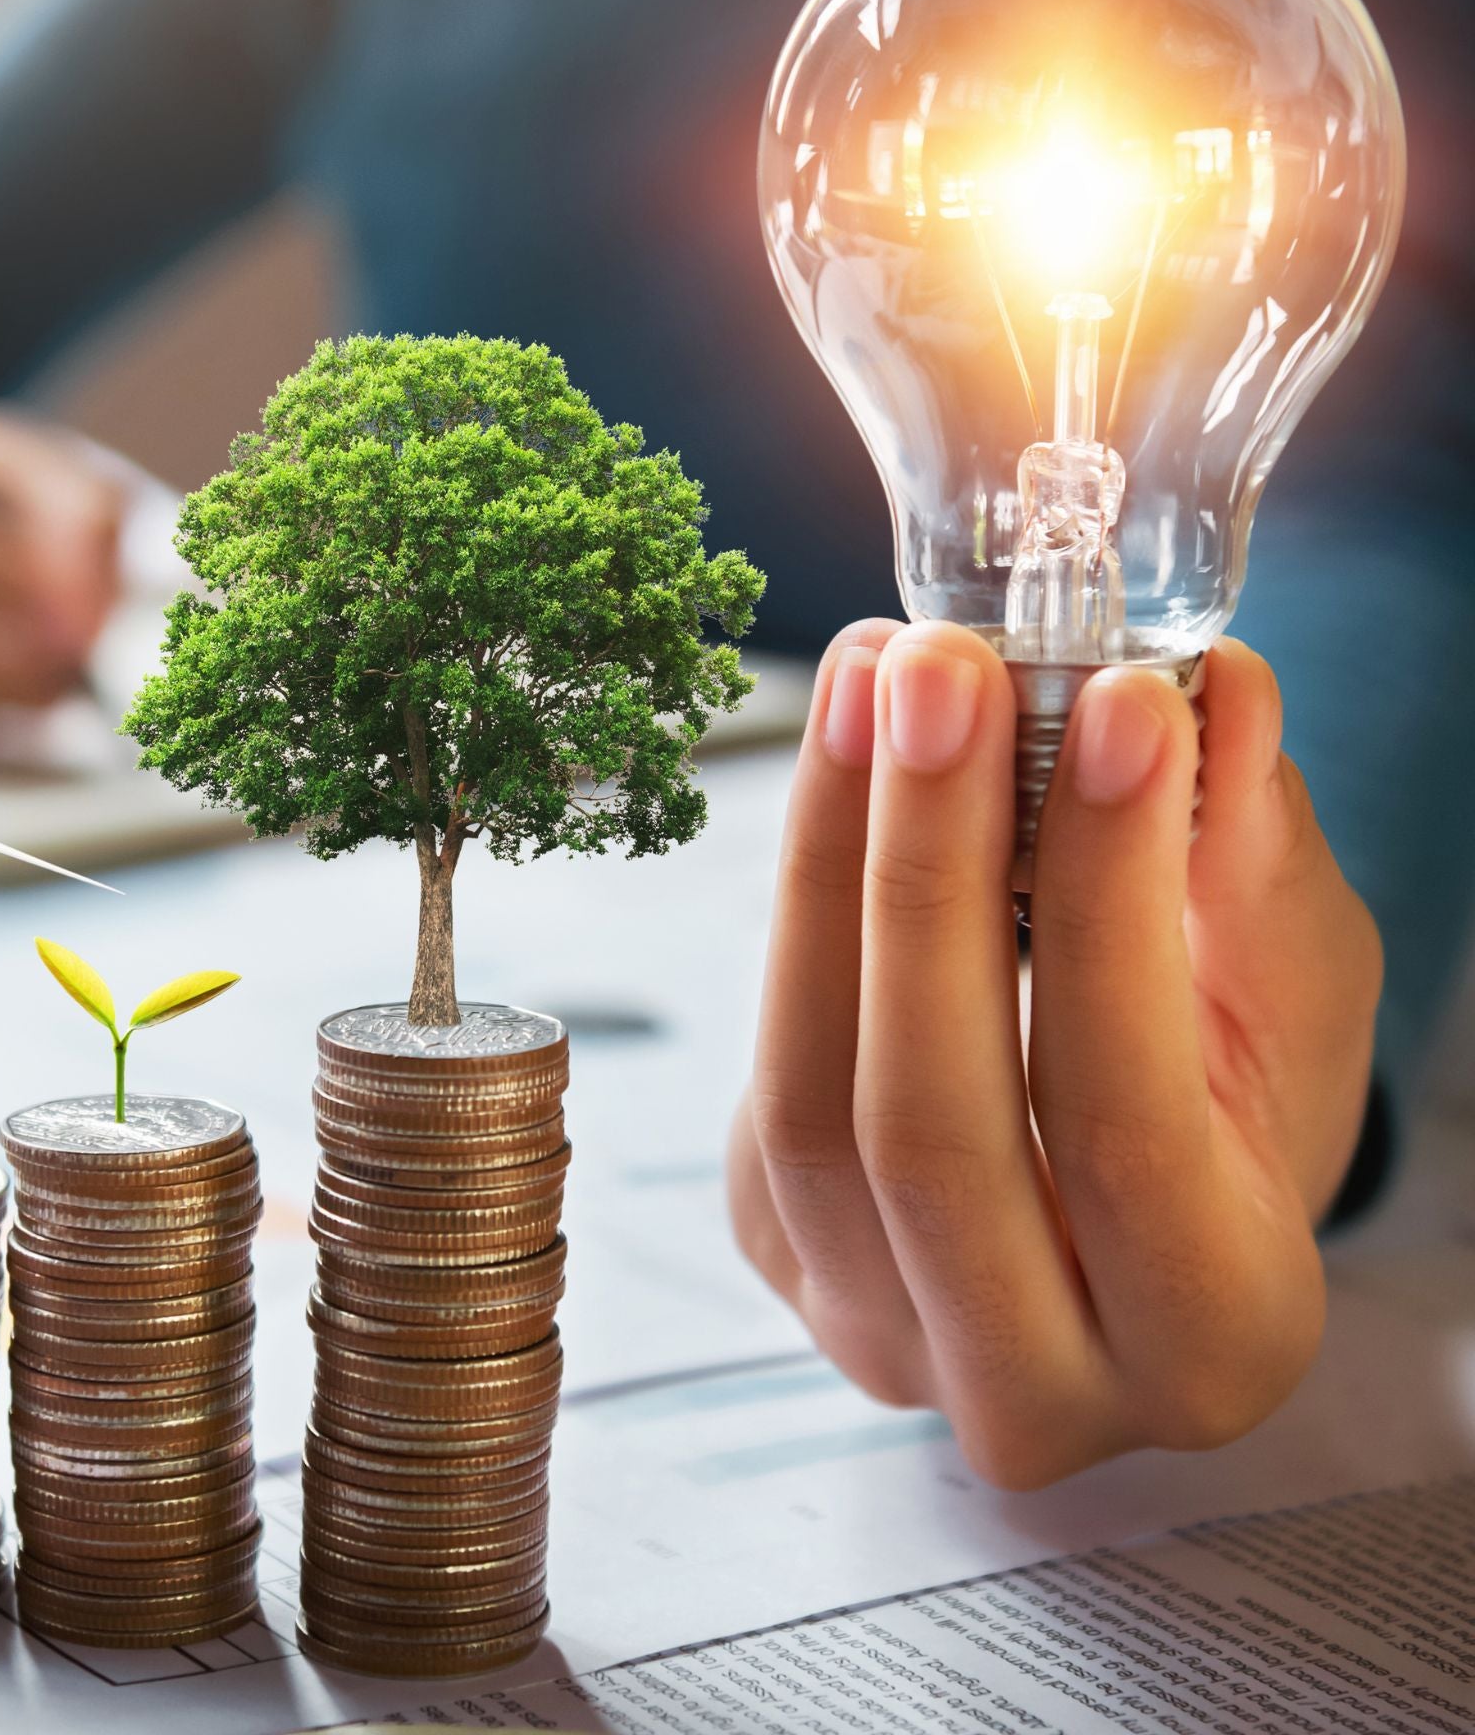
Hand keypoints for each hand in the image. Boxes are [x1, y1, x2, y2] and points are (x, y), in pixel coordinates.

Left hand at [728, 620, 1379, 1487]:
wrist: (1133, 1210)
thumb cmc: (1243, 1104)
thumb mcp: (1291, 997)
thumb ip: (1251, 862)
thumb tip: (1208, 691)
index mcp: (1206, 1341)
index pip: (1124, 1125)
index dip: (1113, 906)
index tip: (1113, 704)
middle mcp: (1026, 1384)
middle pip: (926, 1124)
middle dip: (926, 868)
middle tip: (940, 668)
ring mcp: (873, 1333)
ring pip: (805, 1100)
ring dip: (829, 862)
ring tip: (871, 679)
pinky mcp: (779, 1251)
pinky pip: (761, 1078)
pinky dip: (797, 904)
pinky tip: (841, 766)